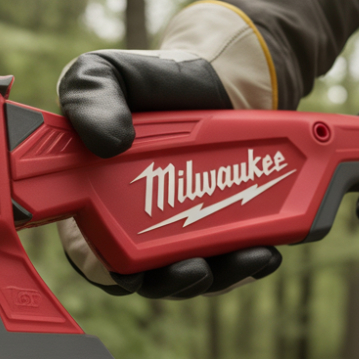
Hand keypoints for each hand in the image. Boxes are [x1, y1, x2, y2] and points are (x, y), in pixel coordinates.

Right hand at [56, 1, 283, 298]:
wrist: (219, 77)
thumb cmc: (151, 83)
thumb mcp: (106, 76)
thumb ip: (90, 100)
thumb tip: (109, 142)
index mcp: (94, 201)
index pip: (90, 256)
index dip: (106, 271)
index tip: (129, 271)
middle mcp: (136, 228)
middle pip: (149, 279)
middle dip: (174, 282)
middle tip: (195, 268)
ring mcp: (181, 234)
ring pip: (196, 275)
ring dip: (221, 276)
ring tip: (247, 257)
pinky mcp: (221, 230)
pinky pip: (232, 260)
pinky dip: (249, 261)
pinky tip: (268, 249)